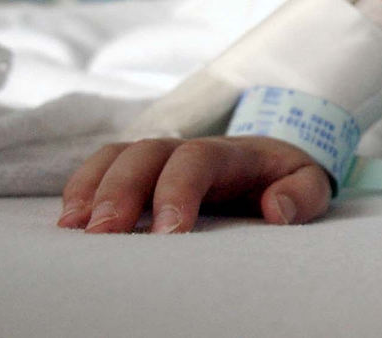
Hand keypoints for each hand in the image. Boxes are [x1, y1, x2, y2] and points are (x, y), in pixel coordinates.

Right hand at [58, 136, 332, 233]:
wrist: (278, 155)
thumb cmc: (289, 176)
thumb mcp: (311, 182)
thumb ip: (301, 194)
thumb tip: (276, 210)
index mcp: (233, 152)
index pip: (197, 160)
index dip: (178, 191)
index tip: (167, 233)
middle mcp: (191, 147)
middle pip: (147, 153)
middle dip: (122, 191)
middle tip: (104, 235)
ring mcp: (165, 155)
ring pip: (120, 155)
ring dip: (94, 187)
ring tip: (75, 228)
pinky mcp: (147, 168)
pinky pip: (107, 165)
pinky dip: (84, 186)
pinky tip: (70, 219)